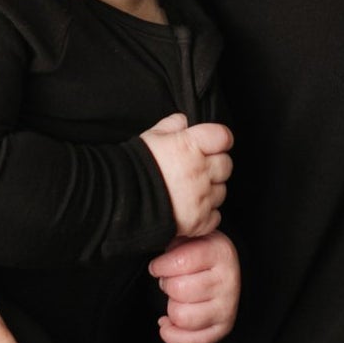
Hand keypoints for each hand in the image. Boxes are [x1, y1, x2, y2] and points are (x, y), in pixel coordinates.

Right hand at [139, 112, 231, 237]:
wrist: (118, 200)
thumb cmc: (133, 167)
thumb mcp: (149, 138)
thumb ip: (170, 126)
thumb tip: (182, 121)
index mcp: (190, 146)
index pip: (223, 137)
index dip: (218, 141)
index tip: (211, 146)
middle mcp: (200, 171)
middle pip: (226, 165)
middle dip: (215, 166)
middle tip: (197, 170)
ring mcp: (201, 197)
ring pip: (221, 191)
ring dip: (210, 191)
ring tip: (189, 192)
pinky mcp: (198, 221)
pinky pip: (215, 216)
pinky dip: (206, 214)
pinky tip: (190, 210)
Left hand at [150, 230, 240, 342]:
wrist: (224, 265)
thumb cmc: (198, 251)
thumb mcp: (189, 235)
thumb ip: (174, 239)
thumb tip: (154, 248)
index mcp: (220, 252)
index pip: (179, 263)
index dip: (160, 266)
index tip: (158, 266)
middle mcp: (228, 280)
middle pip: (178, 290)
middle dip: (167, 284)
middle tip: (171, 280)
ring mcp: (228, 306)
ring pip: (181, 316)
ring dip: (171, 307)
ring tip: (176, 297)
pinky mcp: (223, 327)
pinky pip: (193, 341)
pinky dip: (173, 335)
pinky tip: (167, 322)